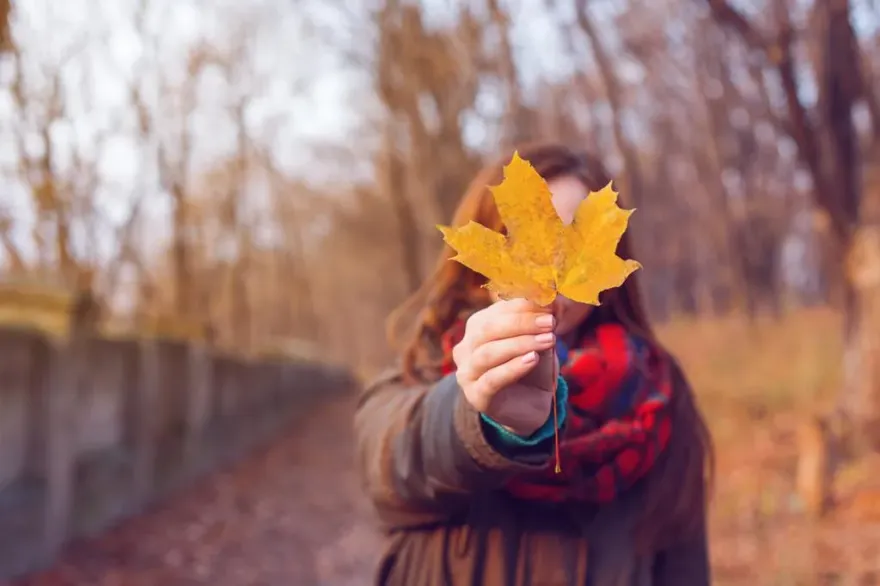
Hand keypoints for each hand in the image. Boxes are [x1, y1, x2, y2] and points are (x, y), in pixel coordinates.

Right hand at [453, 299, 557, 435]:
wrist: (530, 407)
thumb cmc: (532, 368)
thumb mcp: (540, 341)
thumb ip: (543, 322)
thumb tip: (554, 298)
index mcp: (478, 327)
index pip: (497, 310)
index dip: (523, 305)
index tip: (551, 303)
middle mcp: (465, 348)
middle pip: (487, 328)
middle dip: (521, 323)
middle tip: (550, 321)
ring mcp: (467, 373)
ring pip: (488, 353)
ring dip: (520, 344)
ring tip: (548, 340)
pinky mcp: (476, 396)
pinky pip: (491, 380)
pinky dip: (513, 368)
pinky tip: (532, 360)